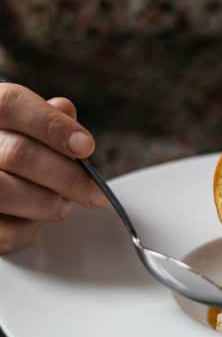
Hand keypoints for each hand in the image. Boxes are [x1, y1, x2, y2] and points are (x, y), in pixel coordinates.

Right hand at [0, 83, 107, 253]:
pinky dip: (28, 228)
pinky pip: (4, 231)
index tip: (86, 146)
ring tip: (64, 203)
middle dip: (68, 177)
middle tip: (96, 193)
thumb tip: (65, 110)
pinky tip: (34, 218)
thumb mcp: (27, 126)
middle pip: (18, 154)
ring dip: (51, 203)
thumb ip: (47, 118)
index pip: (12, 105)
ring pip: (7, 191)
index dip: (53, 126)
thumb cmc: (13, 149)